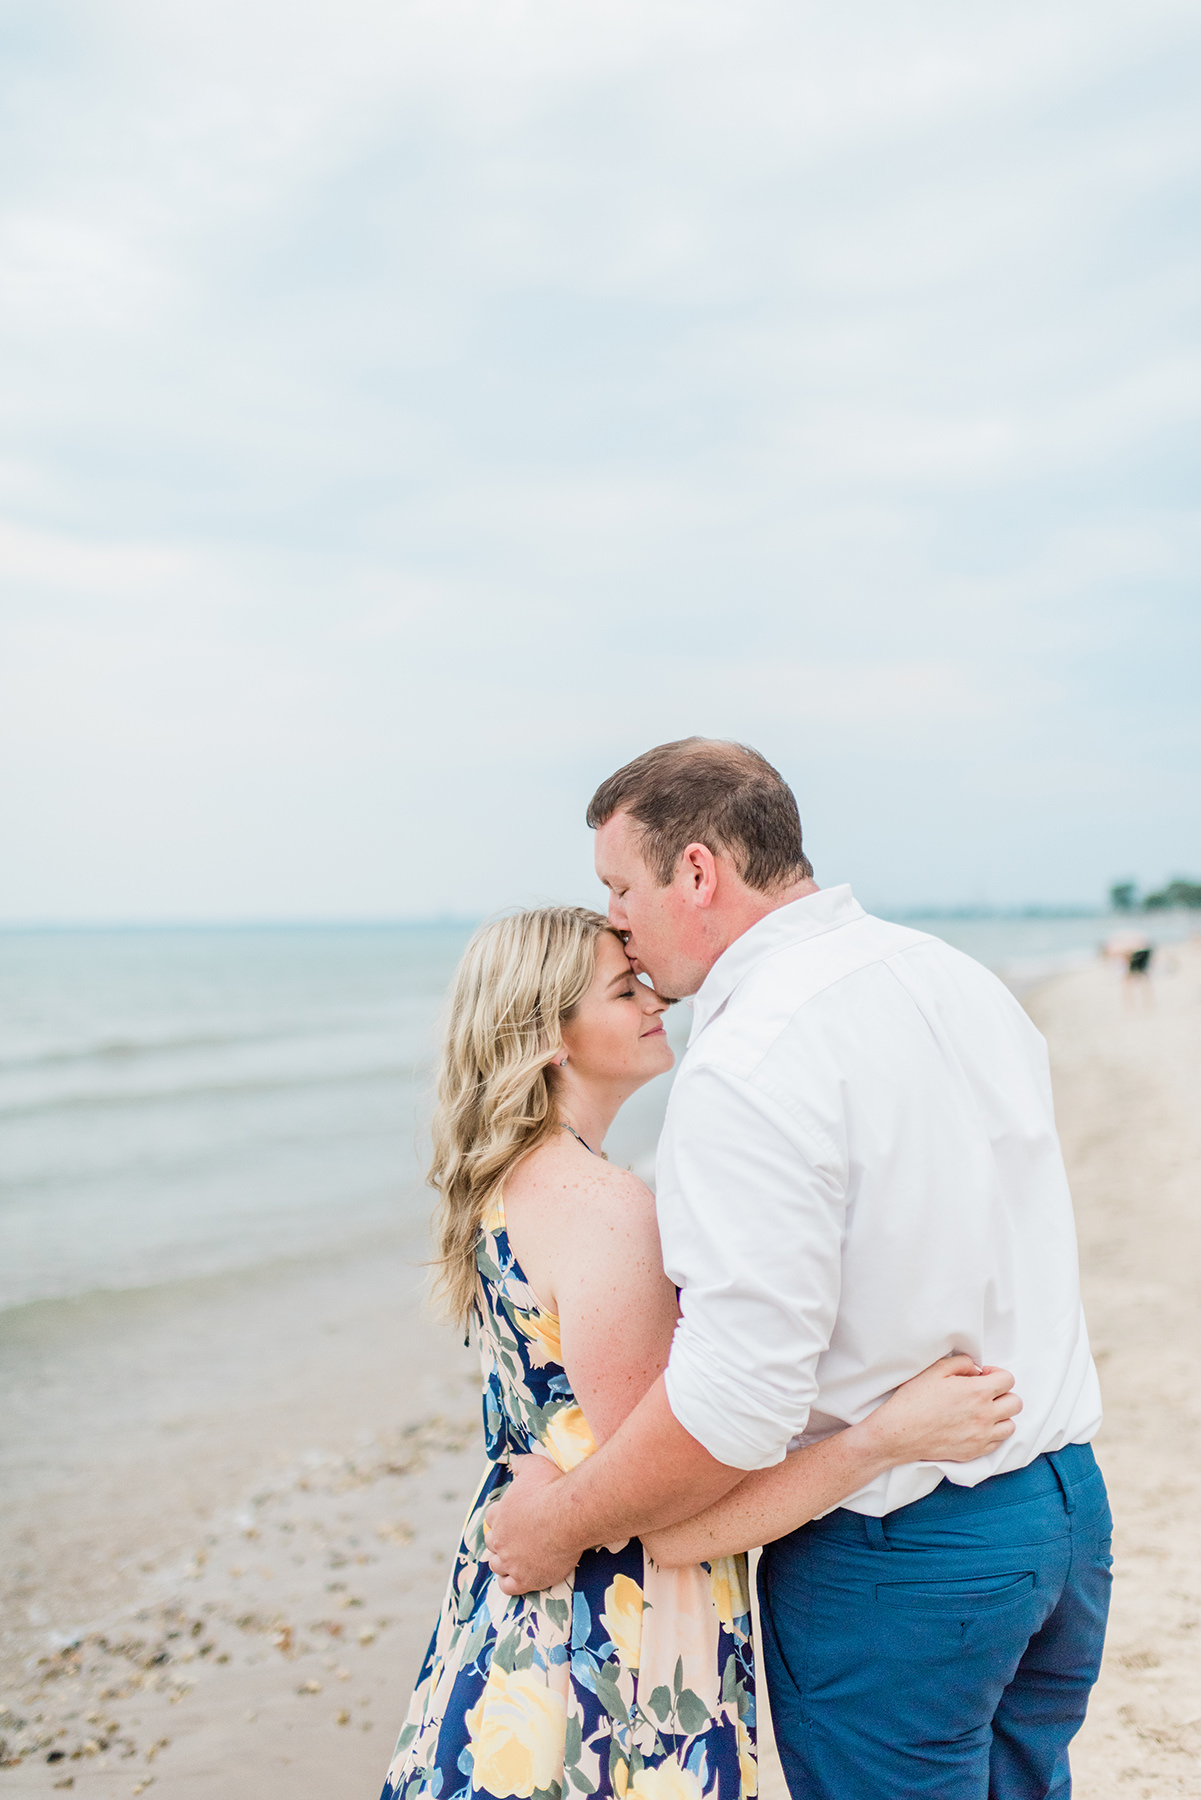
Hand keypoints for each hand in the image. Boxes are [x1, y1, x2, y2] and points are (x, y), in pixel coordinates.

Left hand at [483, 1455, 578, 1594]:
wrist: (569, 1516)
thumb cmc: (552, 1488)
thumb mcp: (534, 1466)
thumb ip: (520, 1464)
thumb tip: (513, 1462)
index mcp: (499, 1514)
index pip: (491, 1517)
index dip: (501, 1517)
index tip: (511, 1518)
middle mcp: (500, 1539)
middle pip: (492, 1543)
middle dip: (501, 1541)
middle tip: (515, 1540)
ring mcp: (510, 1561)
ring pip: (497, 1566)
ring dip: (503, 1563)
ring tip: (515, 1560)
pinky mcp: (525, 1579)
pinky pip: (507, 1587)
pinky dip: (509, 1583)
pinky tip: (518, 1579)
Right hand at [861, 1355, 1021, 1465]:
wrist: (900, 1432)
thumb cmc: (915, 1399)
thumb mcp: (935, 1370)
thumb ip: (962, 1363)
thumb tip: (976, 1369)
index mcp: (977, 1392)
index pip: (1008, 1380)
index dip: (997, 1374)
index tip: (984, 1376)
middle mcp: (985, 1415)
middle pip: (1015, 1403)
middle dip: (1003, 1394)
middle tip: (986, 1393)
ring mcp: (981, 1436)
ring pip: (1011, 1425)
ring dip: (1001, 1416)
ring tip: (983, 1412)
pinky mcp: (974, 1452)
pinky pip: (997, 1443)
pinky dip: (992, 1434)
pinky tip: (976, 1427)